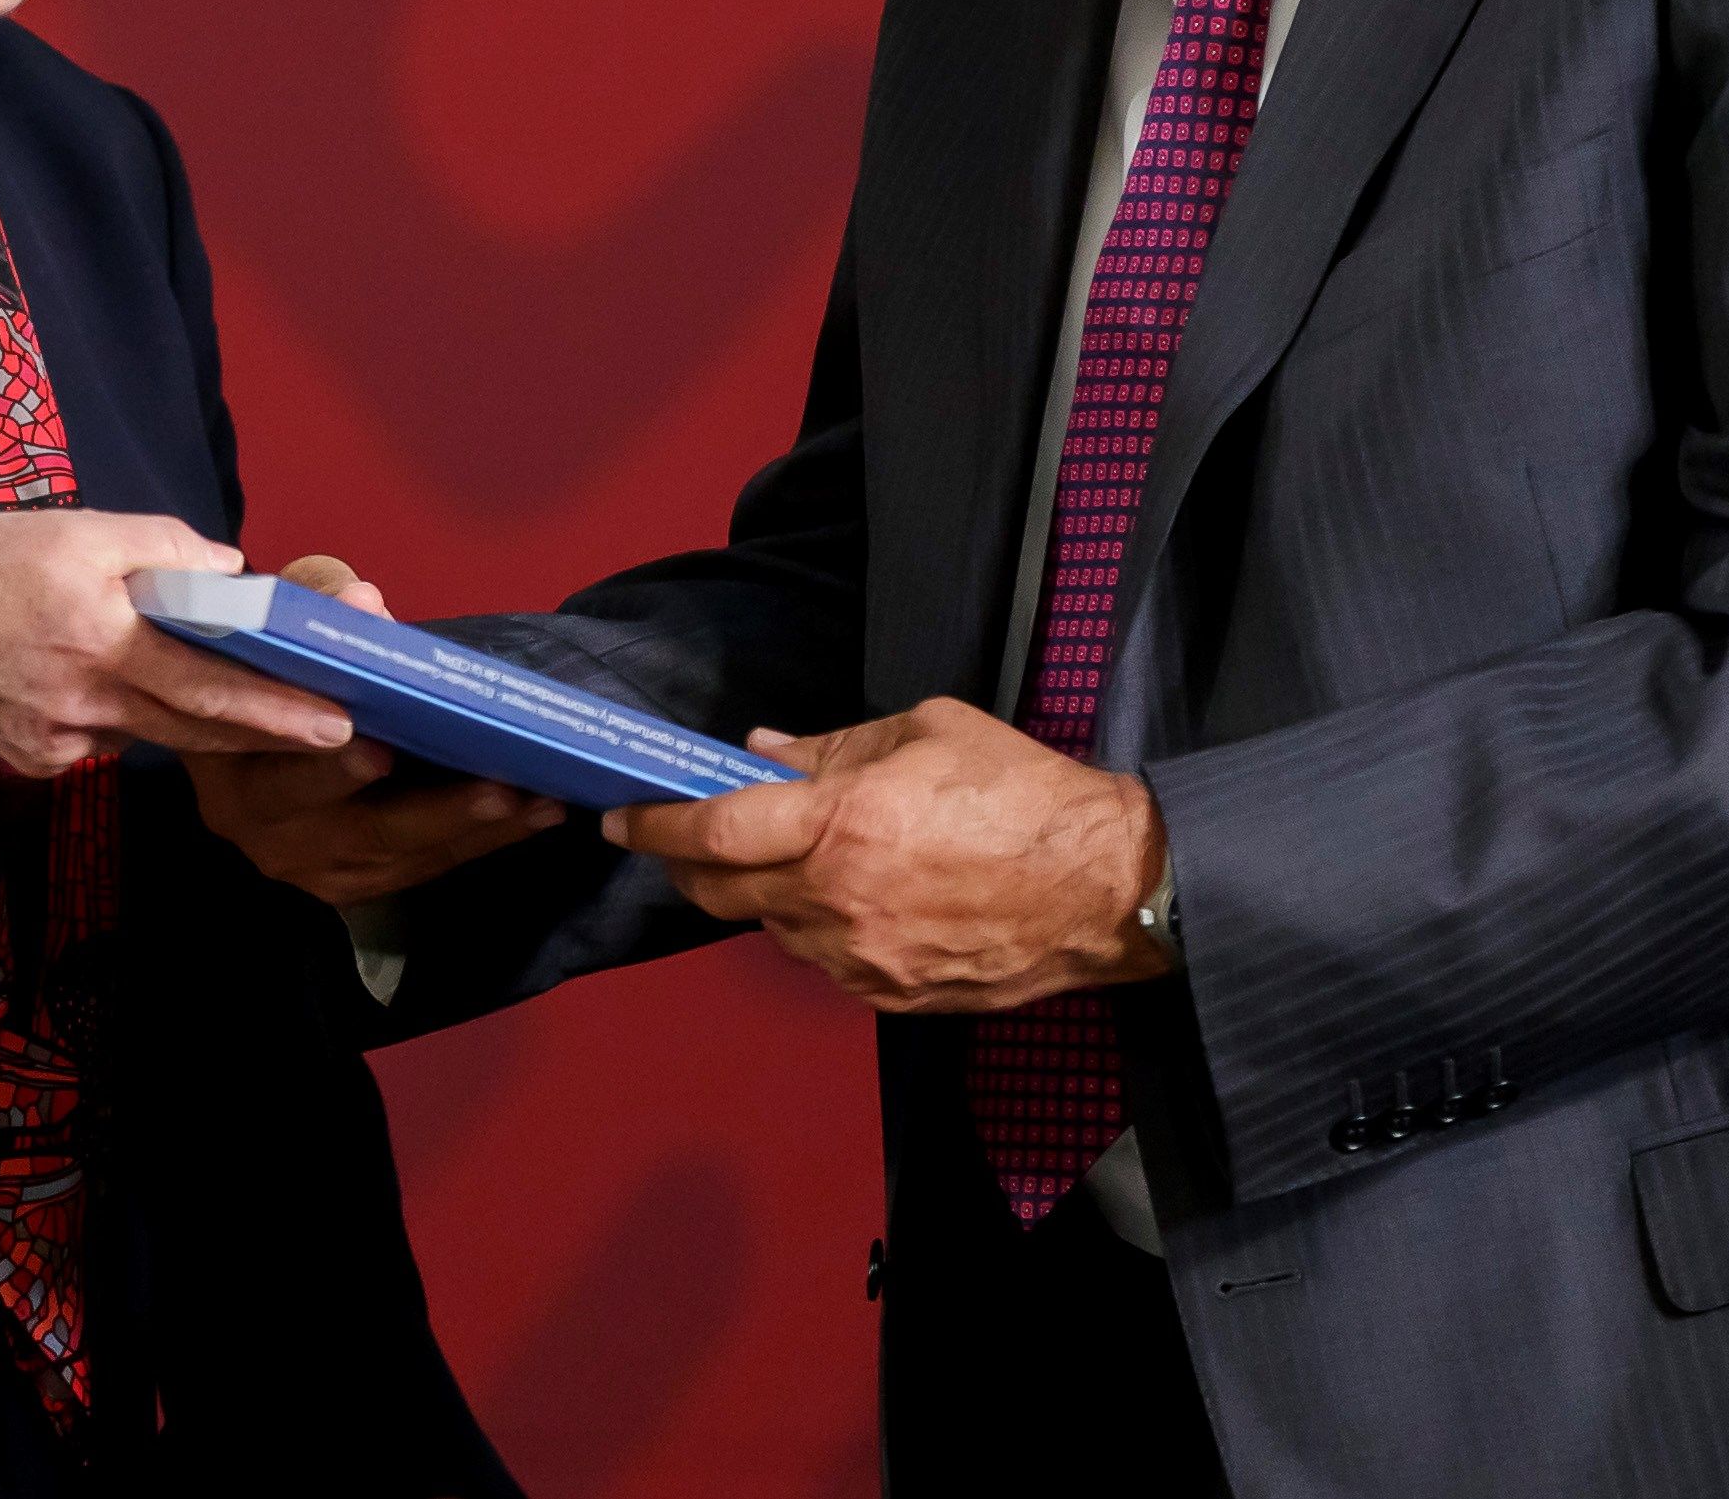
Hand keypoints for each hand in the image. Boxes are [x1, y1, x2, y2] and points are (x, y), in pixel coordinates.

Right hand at [0, 509, 355, 778]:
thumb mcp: (75, 528)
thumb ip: (161, 547)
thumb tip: (231, 575)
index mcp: (100, 636)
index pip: (209, 683)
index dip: (278, 708)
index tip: (339, 721)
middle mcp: (86, 700)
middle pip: (198, 728)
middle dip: (274, 734)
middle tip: (342, 738)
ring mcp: (61, 740)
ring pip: (154, 732)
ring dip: (205, 723)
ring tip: (260, 707)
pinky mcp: (40, 760)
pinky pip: (106, 738)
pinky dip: (127, 714)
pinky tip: (110, 683)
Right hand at [182, 560, 568, 903]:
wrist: (244, 733)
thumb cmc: (264, 673)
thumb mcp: (267, 630)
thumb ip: (310, 607)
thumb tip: (364, 602)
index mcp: (229, 769)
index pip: (275, 770)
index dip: (326, 764)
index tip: (380, 745)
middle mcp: (263, 830)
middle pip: (352, 826)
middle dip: (430, 807)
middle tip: (495, 784)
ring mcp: (308, 865)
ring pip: (398, 852)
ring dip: (473, 827)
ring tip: (536, 797)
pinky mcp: (350, 881)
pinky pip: (420, 868)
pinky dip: (479, 842)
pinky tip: (534, 814)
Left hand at [604, 696, 1169, 1013]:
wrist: (1107, 887)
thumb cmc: (1023, 795)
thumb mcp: (925, 731)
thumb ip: (830, 747)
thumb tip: (758, 754)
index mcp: (841, 825)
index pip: (713, 832)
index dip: (654, 825)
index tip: (622, 816)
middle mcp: (837, 900)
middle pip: (719, 893)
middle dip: (687, 864)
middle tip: (685, 836)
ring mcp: (862, 958)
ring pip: (768, 929)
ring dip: (757, 895)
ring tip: (790, 859)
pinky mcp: (890, 995)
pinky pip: (821, 961)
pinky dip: (811, 928)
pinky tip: (845, 898)